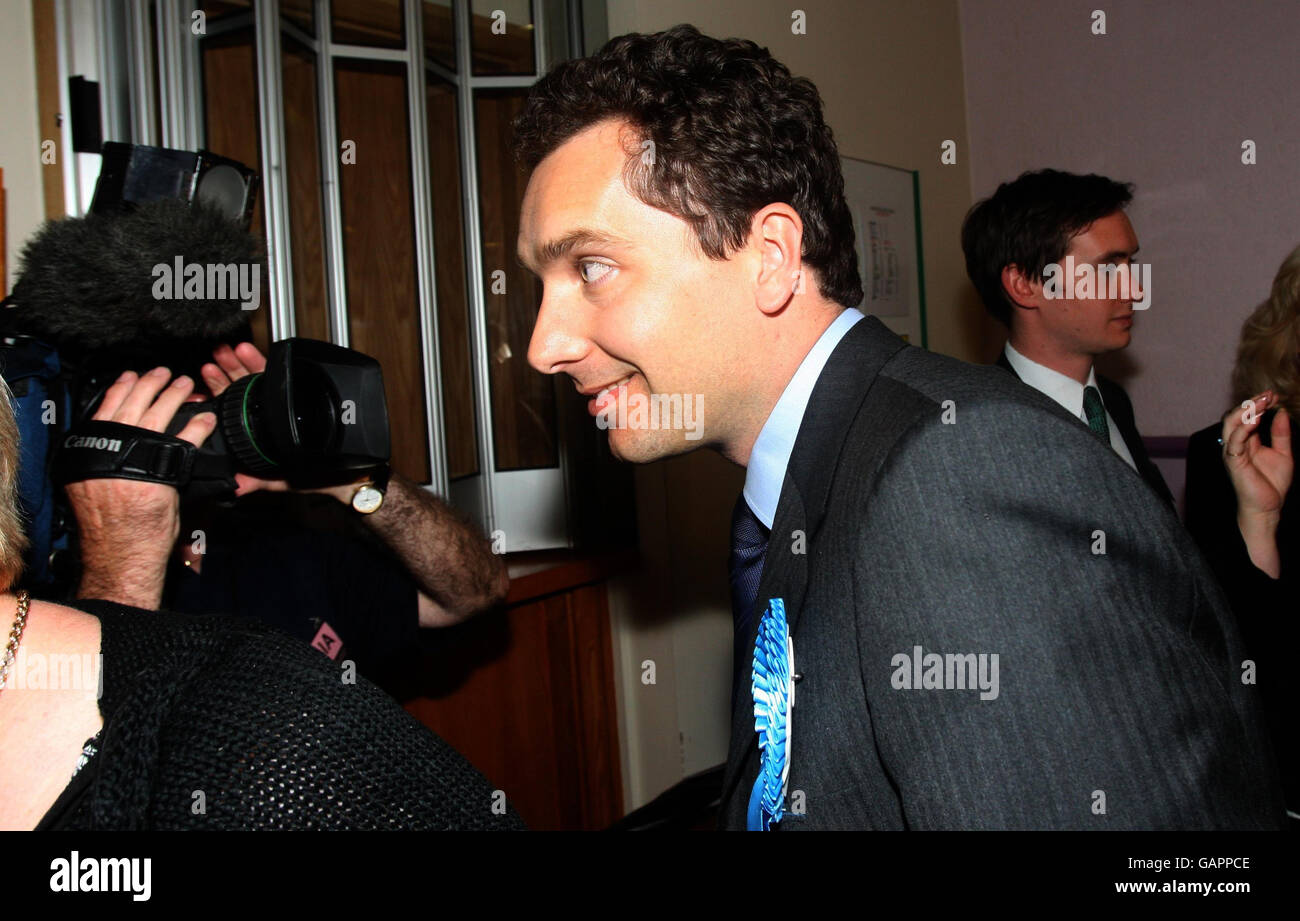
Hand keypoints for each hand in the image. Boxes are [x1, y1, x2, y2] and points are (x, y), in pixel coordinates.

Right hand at [66, 368, 217, 606]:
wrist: (120, 555)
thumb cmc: (110, 527)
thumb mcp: (96, 485)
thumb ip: (110, 459)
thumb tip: (127, 439)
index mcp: (89, 452)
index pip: (105, 407)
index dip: (121, 387)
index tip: (132, 376)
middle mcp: (110, 452)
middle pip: (132, 404)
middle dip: (151, 384)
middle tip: (164, 374)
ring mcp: (137, 462)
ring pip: (158, 414)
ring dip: (174, 395)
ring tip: (186, 385)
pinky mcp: (163, 475)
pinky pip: (185, 440)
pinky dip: (198, 426)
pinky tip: (206, 419)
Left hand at [200, 341, 360, 502]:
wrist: (344, 475)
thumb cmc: (316, 477)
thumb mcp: (276, 481)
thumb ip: (254, 481)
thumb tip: (233, 484)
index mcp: (258, 432)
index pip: (232, 410)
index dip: (218, 397)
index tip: (204, 385)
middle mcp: (268, 414)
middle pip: (240, 389)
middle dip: (224, 373)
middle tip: (212, 360)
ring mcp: (280, 401)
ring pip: (255, 377)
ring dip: (237, 363)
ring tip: (225, 353)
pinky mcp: (296, 391)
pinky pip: (275, 374)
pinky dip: (259, 361)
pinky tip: (245, 351)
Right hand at [1222, 392, 1292, 518]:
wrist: (1268, 507)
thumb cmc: (1272, 484)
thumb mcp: (1284, 454)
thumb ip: (1281, 434)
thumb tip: (1282, 412)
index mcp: (1246, 441)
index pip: (1247, 416)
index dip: (1260, 404)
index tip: (1274, 395)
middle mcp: (1235, 444)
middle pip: (1235, 415)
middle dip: (1252, 403)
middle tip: (1269, 395)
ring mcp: (1232, 452)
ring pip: (1230, 424)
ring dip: (1247, 411)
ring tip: (1263, 402)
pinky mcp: (1233, 461)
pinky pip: (1233, 441)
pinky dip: (1243, 428)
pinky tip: (1256, 419)